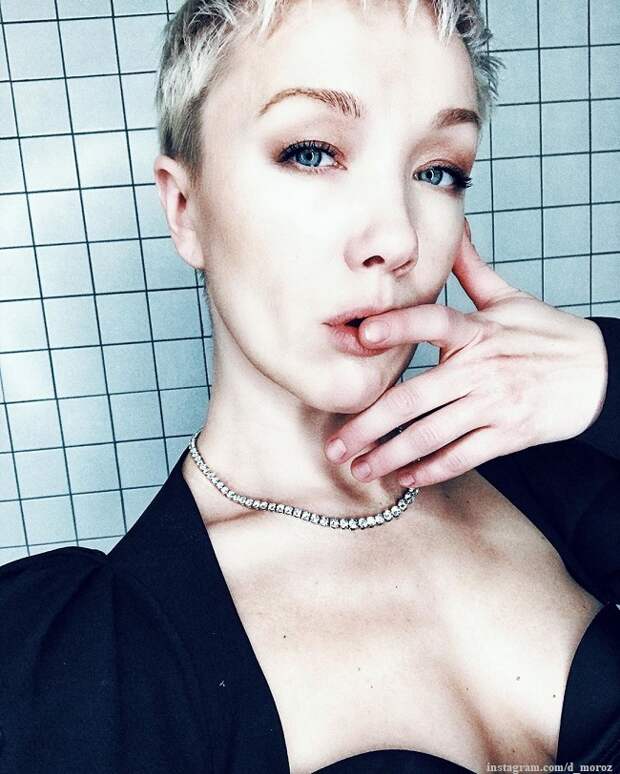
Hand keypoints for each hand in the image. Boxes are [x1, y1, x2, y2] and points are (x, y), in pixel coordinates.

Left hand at [324, 220, 608, 487]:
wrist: (603, 374)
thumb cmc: (550, 335)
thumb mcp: (512, 299)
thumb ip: (473, 269)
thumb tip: (453, 227)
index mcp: (477, 331)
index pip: (433, 321)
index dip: (398, 325)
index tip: (362, 334)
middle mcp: (481, 369)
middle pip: (414, 398)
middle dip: (368, 426)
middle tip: (335, 444)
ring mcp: (494, 404)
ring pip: (431, 434)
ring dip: (390, 456)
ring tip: (359, 469)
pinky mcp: (509, 434)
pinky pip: (463, 456)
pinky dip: (431, 470)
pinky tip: (405, 479)